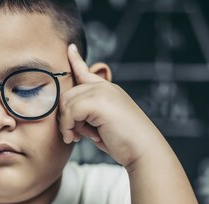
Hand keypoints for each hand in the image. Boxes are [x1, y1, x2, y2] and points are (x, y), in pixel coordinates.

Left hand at [59, 44, 163, 167]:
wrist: (144, 150)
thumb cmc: (124, 142)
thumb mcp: (101, 125)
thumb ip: (86, 115)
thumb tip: (66, 116)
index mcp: (107, 90)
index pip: (86, 71)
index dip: (75, 60)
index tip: (70, 48)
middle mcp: (104, 87)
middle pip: (67, 94)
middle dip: (65, 117)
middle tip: (73, 135)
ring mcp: (103, 92)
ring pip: (67, 103)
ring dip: (66, 124)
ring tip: (77, 137)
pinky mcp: (100, 101)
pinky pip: (71, 111)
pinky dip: (69, 126)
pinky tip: (77, 137)